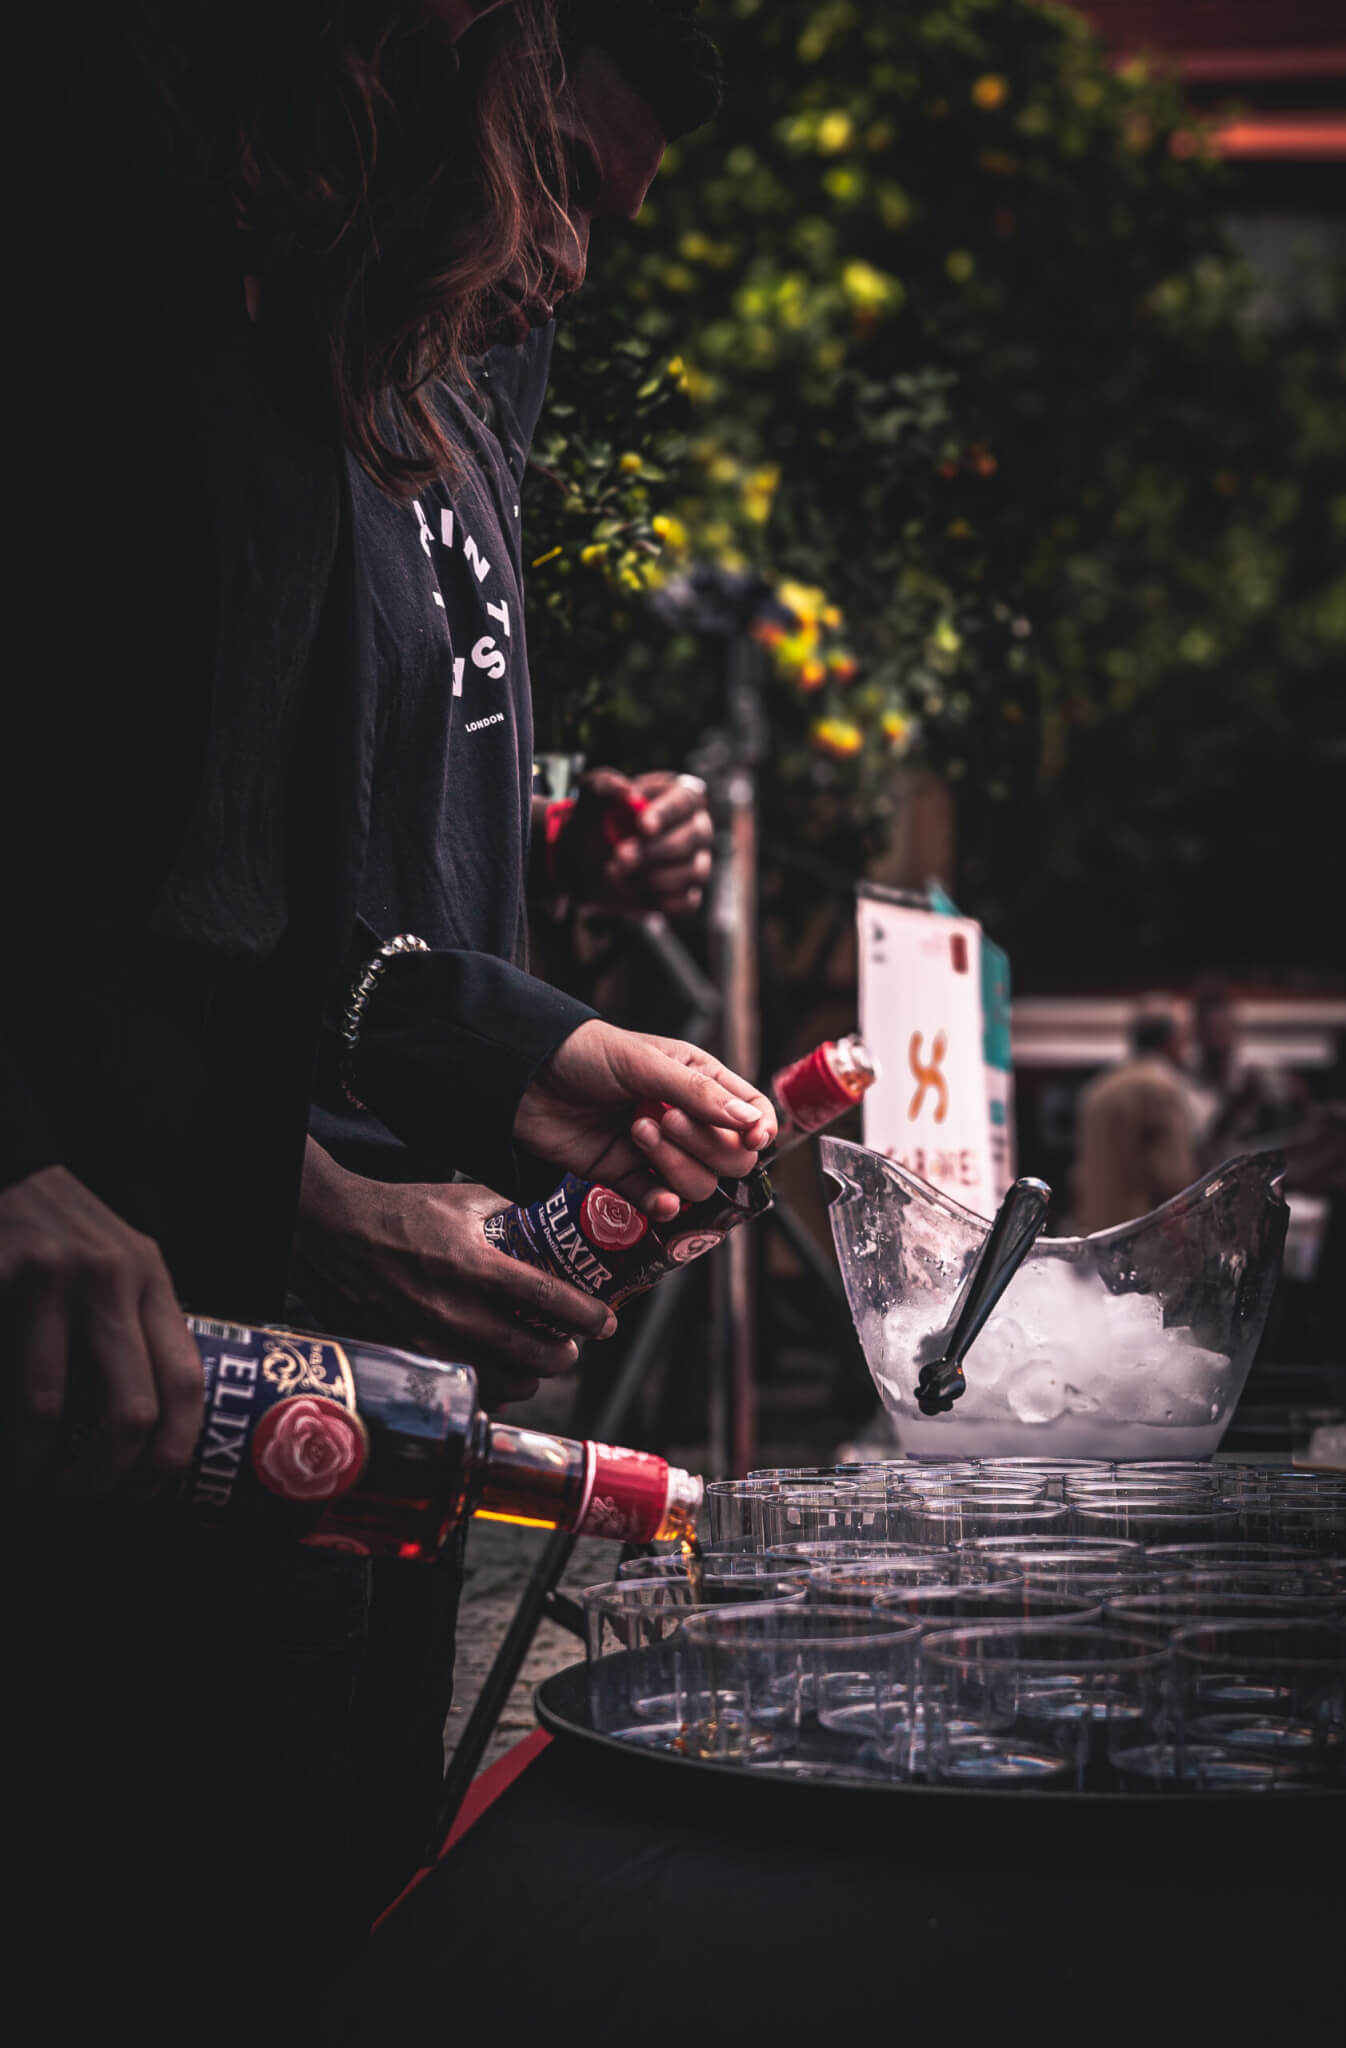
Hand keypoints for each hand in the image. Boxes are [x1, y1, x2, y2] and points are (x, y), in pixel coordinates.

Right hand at [0, 1166, 203, 1493]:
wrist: (6, 1168)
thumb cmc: (63, 1234)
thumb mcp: (120, 1266)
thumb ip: (139, 1324)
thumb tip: (150, 1428)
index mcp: (151, 1279)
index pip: (186, 1380)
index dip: (171, 1450)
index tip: (145, 1488)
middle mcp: (111, 1279)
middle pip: (129, 1409)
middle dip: (103, 1473)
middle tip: (77, 1495)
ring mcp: (51, 1280)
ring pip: (50, 1404)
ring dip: (34, 1460)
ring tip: (25, 1478)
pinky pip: (1, 1377)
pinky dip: (1, 1429)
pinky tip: (1, 1448)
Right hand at [292, 1142, 616, 1408]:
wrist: (337, 1236)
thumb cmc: (400, 1214)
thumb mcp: (460, 1200)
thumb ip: (510, 1208)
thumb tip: (552, 1212)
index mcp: (474, 1267)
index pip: (548, 1299)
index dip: (587, 1316)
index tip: (606, 1321)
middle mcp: (456, 1312)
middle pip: (535, 1355)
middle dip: (565, 1354)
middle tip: (573, 1344)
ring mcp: (433, 1343)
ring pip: (506, 1383)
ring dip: (531, 1375)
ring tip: (537, 1358)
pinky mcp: (414, 1360)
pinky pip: (468, 1389)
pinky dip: (492, 1386)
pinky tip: (498, 1369)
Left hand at [513, 1021, 775, 1220]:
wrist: (521, 1079)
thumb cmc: (583, 1054)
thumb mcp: (644, 1063)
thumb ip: (699, 1095)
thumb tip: (751, 1123)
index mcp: (697, 1079)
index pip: (750, 1110)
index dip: (759, 1127)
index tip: (752, 1138)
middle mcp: (684, 1117)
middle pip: (731, 1155)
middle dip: (706, 1145)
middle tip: (665, 1120)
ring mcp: (656, 1150)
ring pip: (699, 1183)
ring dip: (676, 1167)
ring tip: (637, 1133)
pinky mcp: (626, 1176)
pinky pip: (661, 1203)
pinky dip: (664, 1205)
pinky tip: (658, 1200)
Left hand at [557, 769, 712, 915]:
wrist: (586, 858)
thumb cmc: (598, 817)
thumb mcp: (592, 794)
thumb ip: (604, 785)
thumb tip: (624, 791)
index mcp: (680, 795)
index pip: (686, 800)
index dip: (667, 814)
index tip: (643, 827)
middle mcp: (697, 827)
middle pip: (694, 838)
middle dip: (654, 851)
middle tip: (620, 857)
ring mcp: (697, 861)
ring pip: (693, 872)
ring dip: (653, 877)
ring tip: (617, 874)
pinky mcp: (688, 893)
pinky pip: (687, 901)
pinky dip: (660, 900)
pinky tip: (634, 892)